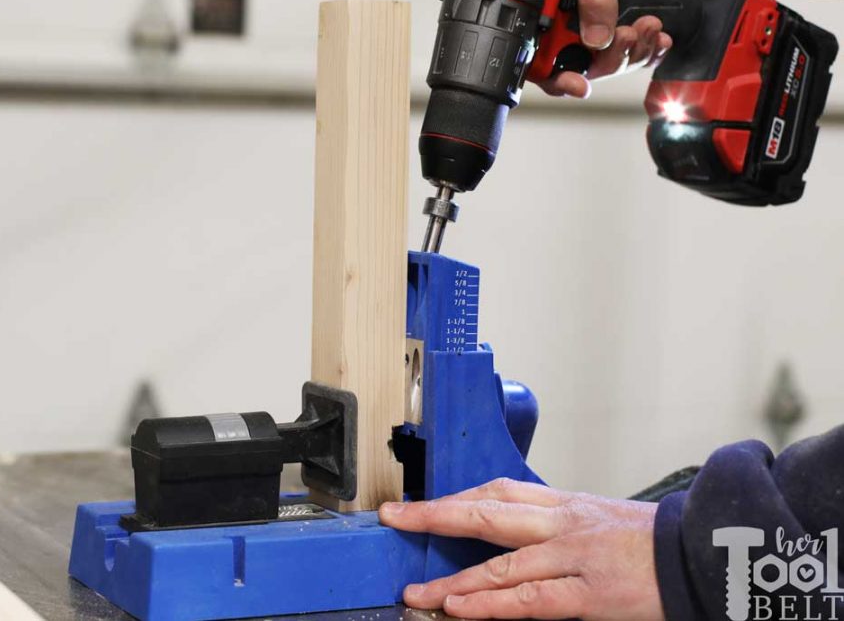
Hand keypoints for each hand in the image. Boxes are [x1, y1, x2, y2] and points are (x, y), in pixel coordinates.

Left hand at [379, 477, 662, 620]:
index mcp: (562, 501)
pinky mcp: (590, 594)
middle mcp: (561, 521)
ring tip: (416, 592)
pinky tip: (460, 607)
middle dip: (436, 515)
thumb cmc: (649, 541)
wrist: (704, 553)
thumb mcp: (597, 518)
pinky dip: (491, 603)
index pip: (497, 490)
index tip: (422, 505)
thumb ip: (554, 525)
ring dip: (454, 578)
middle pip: (487, 510)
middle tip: (394, 518)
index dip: (455, 497)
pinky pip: (530, 599)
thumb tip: (514, 535)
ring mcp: (573, 555)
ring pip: (501, 562)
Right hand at [540, 0, 674, 98]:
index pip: (537, 48)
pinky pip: (633, 55)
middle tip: (626, 36)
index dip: (552, 74)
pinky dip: (649, 52)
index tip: (576, 84)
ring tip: (649, 25)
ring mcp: (597, 20)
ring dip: (632, 53)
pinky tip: (658, 36)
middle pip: (576, 63)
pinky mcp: (624, 23)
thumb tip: (594, 39)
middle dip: (606, 60)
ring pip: (608, 62)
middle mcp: (568, 13)